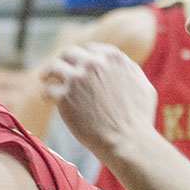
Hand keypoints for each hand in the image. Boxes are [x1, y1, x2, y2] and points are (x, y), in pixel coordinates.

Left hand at [41, 42, 157, 159]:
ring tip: (45, 78)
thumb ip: (129, 70)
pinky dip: (46, 93)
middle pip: (70, 54)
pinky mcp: (64, 97)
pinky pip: (48, 90)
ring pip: (54, 67)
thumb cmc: (139, 119)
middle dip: (63, 59)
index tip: (77, 64)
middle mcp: (93, 64)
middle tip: (57, 68)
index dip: (83, 56)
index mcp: (113, 59)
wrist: (127, 140)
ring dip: (49, 72)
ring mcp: (77, 79)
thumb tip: (121, 64)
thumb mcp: (144, 86)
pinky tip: (46, 98)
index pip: (91, 50)